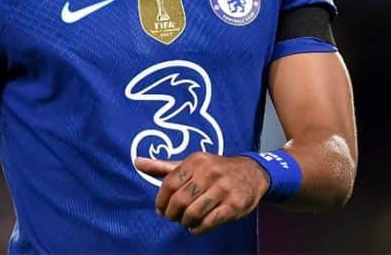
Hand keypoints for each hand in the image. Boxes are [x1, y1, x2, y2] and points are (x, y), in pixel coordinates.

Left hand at [134, 152, 269, 234]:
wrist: (253, 173)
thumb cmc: (216, 170)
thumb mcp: (192, 164)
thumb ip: (164, 166)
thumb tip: (136, 162)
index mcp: (197, 160)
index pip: (169, 182)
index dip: (161, 200)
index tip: (161, 209)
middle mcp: (211, 172)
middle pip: (180, 200)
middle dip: (172, 214)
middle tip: (173, 217)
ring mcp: (224, 188)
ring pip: (194, 213)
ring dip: (185, 222)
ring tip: (186, 221)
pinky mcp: (234, 204)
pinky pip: (210, 222)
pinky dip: (199, 229)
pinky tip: (197, 226)